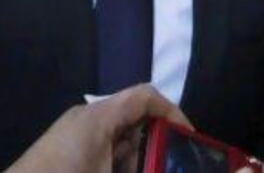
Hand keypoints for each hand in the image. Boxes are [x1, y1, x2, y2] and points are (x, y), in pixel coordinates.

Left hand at [6, 84, 191, 172]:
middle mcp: (87, 119)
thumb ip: (141, 165)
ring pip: (121, 140)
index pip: (145, 97)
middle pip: (135, 119)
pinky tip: (130, 172)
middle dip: (160, 145)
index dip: (174, 114)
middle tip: (177, 166)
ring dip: (141, 158)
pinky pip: (105, 151)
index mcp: (98, 117)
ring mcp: (76, 135)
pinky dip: (121, 164)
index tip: (194, 143)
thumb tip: (158, 164)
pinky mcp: (69, 152)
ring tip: (156, 169)